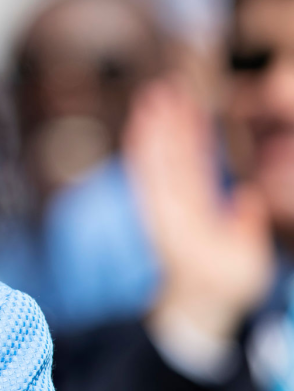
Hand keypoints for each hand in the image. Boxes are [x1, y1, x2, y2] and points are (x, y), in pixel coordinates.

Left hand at [125, 81, 273, 342]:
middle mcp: (167, 210)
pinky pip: (146, 172)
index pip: (184, 171)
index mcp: (189, 220)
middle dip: (164, 123)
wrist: (196, 301)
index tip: (183, 111)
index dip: (182, 140)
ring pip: (153, 161)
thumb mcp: (244, 265)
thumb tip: (246, 196)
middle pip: (165, 159)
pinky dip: (144, 146)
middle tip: (163, 89)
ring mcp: (159, 206)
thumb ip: (244, 230)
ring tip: (153, 95)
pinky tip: (144, 123)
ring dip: (153, 128)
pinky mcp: (157, 205)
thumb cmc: (226, 283)